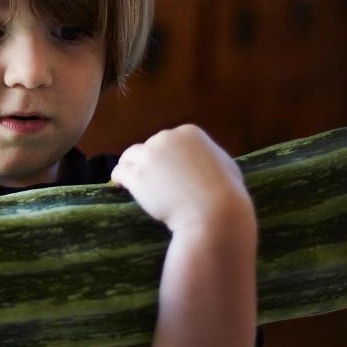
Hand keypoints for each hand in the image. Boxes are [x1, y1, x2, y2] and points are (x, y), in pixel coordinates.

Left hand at [110, 125, 252, 234]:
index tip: (167, 171)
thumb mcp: (224, 164)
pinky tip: (120, 187)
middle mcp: (166, 138)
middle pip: (149, 147)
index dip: (166, 157)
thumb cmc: (226, 193)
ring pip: (130, 157)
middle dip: (150, 163)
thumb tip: (204, 160)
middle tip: (153, 182)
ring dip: (131, 168)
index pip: (169, 141)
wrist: (214, 213)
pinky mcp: (136, 175)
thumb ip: (208, 157)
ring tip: (131, 182)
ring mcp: (150, 156)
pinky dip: (119, 179)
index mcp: (189, 133)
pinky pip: (119, 172)